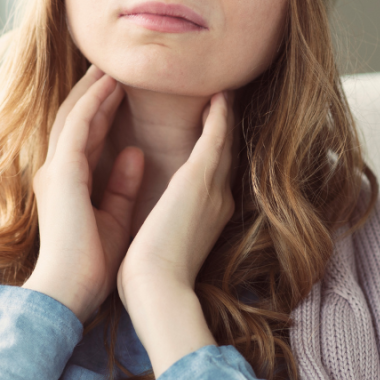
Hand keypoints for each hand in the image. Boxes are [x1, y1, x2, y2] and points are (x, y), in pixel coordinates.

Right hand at [23, 65, 144, 322]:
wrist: (71, 292)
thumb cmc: (92, 264)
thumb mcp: (115, 216)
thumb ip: (122, 184)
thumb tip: (136, 153)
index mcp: (68, 184)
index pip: (85, 136)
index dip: (101, 110)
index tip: (118, 90)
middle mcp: (57, 172)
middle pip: (75, 119)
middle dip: (92, 92)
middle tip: (111, 67)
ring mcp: (55, 170)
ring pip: (73, 115)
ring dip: (93, 89)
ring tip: (111, 66)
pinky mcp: (62, 173)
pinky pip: (77, 126)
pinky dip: (93, 103)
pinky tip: (108, 85)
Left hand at [117, 89, 235, 301]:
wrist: (156, 289)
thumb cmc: (151, 275)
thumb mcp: (163, 241)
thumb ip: (167, 220)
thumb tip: (157, 212)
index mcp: (208, 213)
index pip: (215, 174)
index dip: (216, 149)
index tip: (213, 130)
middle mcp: (219, 198)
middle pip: (228, 153)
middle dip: (227, 127)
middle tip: (226, 99)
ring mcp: (213, 187)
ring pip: (226, 140)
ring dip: (225, 113)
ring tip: (224, 91)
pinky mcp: (200, 178)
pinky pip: (216, 136)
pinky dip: (219, 115)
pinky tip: (219, 95)